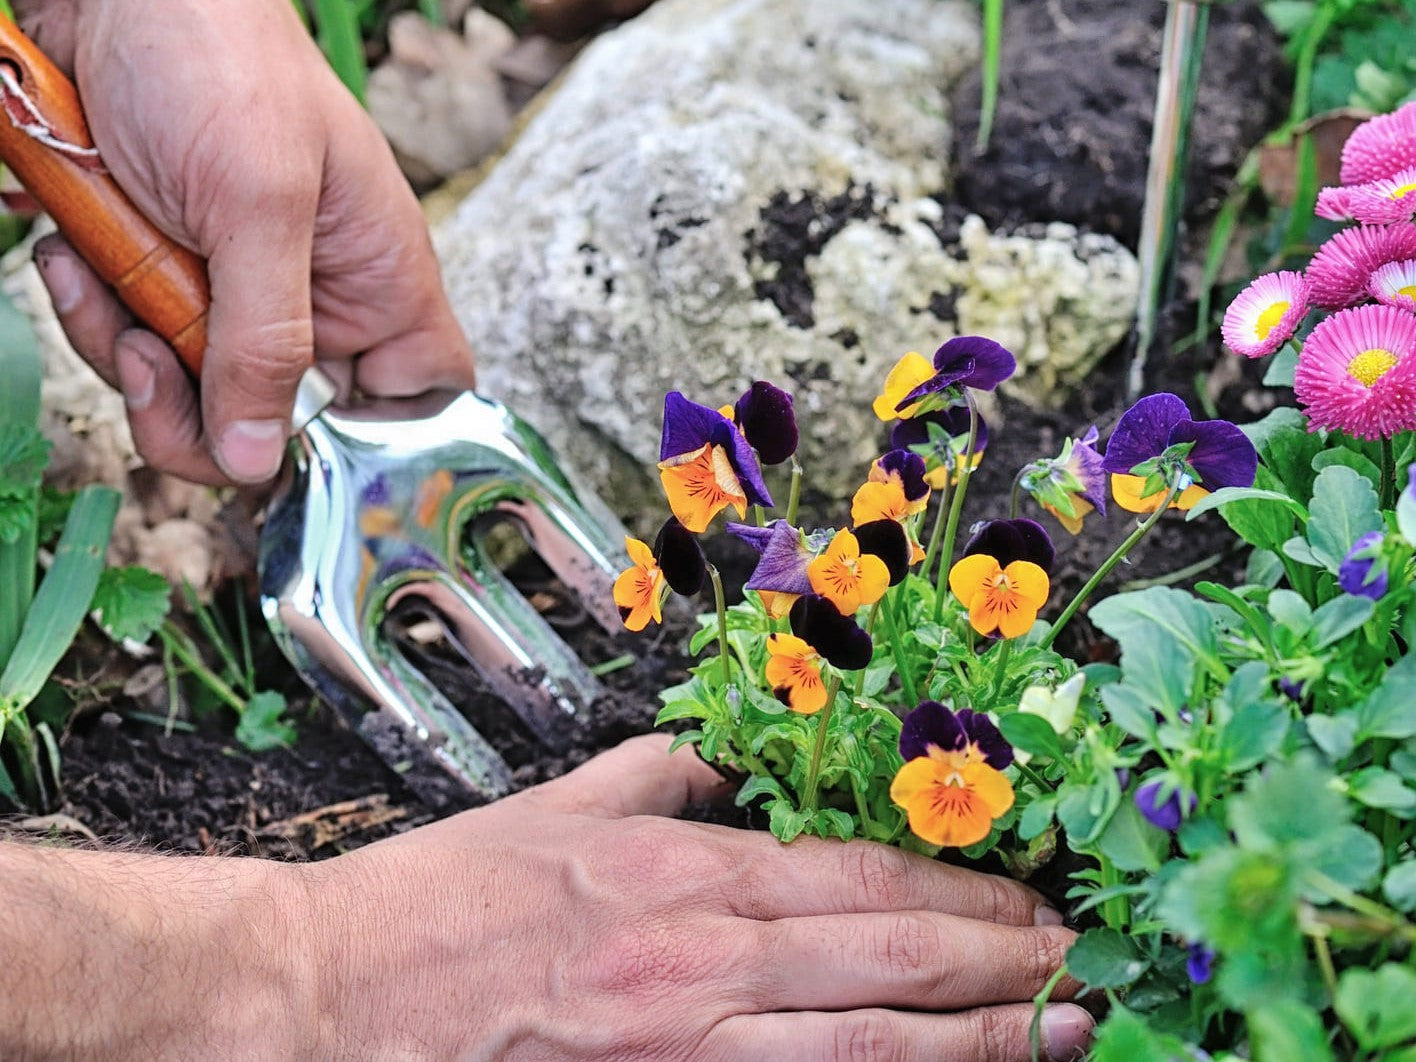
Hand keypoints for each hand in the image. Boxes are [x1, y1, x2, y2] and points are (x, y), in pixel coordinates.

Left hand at [16, 0, 474, 484]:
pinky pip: (136, 348)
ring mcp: (239, 295)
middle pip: (283, 423)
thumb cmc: (215, 55)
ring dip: (126, 351)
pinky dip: (94, 314)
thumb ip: (264, 340)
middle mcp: (317, 300)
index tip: (300, 445)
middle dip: (199, 406)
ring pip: (196, 396)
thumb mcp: (254, 202)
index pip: (421, 393)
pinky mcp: (171, 282)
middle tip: (149, 354)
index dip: (378, 440)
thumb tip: (259, 459)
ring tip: (99, 274)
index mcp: (378, 279)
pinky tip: (78, 257)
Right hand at [298, 735, 1092, 1059]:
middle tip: (1083, 970)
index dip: (963, 894)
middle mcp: (696, 967)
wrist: (326, 1000)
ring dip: (976, 1047)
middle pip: (888, 969)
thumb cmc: (436, 906)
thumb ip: (661, 776)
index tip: (1030, 899)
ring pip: (865, 1054)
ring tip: (1061, 1038)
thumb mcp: (559, 808)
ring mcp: (680, 1053)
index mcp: (679, 877)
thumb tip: (733, 761)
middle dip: (1003, 971)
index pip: (861, 884)